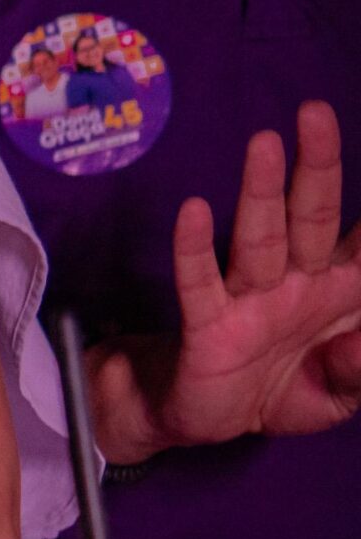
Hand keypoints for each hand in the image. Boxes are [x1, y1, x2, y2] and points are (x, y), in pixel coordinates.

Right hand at [92, 102, 360, 460]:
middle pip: (312, 216)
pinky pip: (200, 284)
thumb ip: (360, 369)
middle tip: (315, 113)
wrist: (213, 425)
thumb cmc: (285, 391)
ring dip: (261, 192)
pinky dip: (195, 250)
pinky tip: (195, 212)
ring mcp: (250, 300)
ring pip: (259, 239)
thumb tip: (358, 340)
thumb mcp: (340, 392)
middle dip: (318, 165)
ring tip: (264, 144)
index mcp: (342, 290)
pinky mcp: (207, 327)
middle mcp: (298, 283)